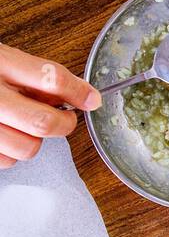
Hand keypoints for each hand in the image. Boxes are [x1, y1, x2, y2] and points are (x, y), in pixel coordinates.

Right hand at [0, 44, 100, 167]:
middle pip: (43, 122)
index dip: (78, 91)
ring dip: (33, 141)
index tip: (91, 99)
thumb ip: (33, 74)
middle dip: (63, 124)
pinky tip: (1, 136)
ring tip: (22, 126)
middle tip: (64, 119)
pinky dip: (9, 154)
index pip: (49, 78)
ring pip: (26, 148)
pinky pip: (4, 162)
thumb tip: (80, 94)